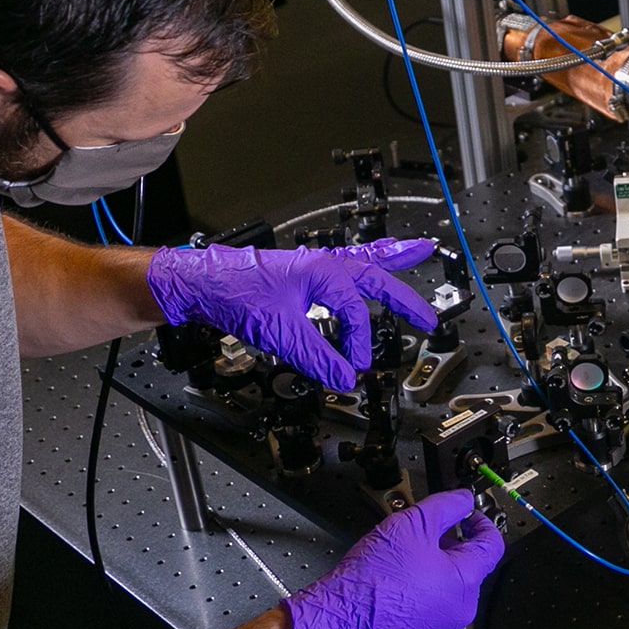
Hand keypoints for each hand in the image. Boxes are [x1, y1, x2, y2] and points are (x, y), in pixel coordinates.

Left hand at [146, 239, 437, 391]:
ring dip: (391, 259)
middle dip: (404, 298)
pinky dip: (364, 262)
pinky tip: (369, 262)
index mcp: (323, 271)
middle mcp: (322, 263)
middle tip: (429, 317)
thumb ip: (315, 357)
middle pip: (375, 277)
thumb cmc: (234, 295)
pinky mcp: (301, 272)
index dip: (357, 342)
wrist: (200, 283)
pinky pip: (344, 263)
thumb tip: (342, 377)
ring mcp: (312, 264)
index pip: (354, 312)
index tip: (354, 365)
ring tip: (417, 250)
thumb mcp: (279, 332)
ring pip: (363, 260)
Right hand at [286, 491, 504, 628]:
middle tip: (424, 538)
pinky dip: (420, 601)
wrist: (340, 622)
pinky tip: (397, 591)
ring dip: (434, 577)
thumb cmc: (371, 579)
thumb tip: (463, 499)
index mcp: (465, 581)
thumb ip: (445, 507)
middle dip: (450, 550)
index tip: (469, 516)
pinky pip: (431, 616)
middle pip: (468, 570)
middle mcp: (460, 611)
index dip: (481, 524)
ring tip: (404, 566)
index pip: (491, 546)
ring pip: (448, 594)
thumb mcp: (410, 524)